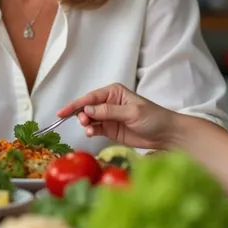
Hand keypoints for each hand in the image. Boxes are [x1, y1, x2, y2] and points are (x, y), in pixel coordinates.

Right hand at [57, 83, 175, 149]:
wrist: (166, 134)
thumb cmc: (153, 118)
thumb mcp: (131, 112)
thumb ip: (109, 111)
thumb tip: (88, 109)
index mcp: (113, 92)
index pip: (90, 97)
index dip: (75, 104)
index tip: (61, 112)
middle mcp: (108, 103)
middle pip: (87, 107)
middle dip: (81, 114)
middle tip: (84, 122)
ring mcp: (108, 117)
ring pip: (89, 119)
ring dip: (86, 124)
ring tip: (90, 129)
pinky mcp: (110, 130)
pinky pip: (95, 129)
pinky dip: (91, 131)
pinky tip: (92, 133)